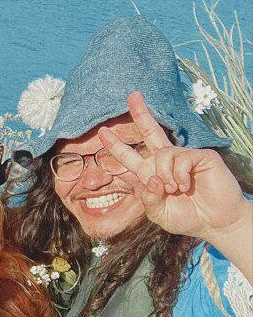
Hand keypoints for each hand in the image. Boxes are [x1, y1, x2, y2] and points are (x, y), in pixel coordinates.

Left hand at [97, 91, 251, 246]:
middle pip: (149, 131)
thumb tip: (151, 179)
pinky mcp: (200, 156)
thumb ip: (148, 199)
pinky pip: (180, 158)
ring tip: (174, 190)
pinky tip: (185, 186)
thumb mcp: (158, 213)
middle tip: (132, 95)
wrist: (213, 221)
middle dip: (140, 113)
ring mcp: (183, 156)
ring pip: (162, 154)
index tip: (101, 132)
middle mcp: (164, 161)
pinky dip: (178, 175)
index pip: (128, 156)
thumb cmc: (186, 217)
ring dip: (164, 175)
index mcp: (149, 174)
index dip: (114, 145)